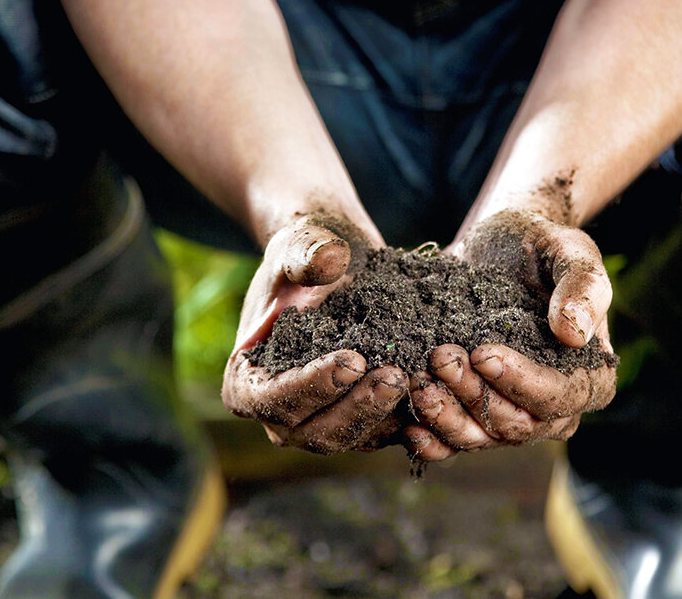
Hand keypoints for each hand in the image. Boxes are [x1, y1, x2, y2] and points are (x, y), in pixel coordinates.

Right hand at [222, 214, 408, 453]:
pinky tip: (435, 390)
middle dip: (358, 408)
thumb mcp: (301, 243)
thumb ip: (307, 252)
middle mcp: (280, 416)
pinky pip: (383, 433)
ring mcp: (320, 424)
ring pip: (354, 439)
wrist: (339, 262)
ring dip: (388, 416)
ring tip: (420, 380)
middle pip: (316, 431)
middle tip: (395, 376)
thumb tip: (330, 260)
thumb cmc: (307, 253)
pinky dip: (408, 417)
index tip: (352, 360)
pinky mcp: (359, 421)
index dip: (312, 386)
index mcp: (246, 383)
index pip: (274, 398)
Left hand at [404, 210, 616, 460]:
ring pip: (481, 437)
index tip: (482, 352)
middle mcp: (554, 409)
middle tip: (440, 356)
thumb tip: (574, 335)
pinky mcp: (474, 414)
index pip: (559, 397)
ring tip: (418, 380)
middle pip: (516, 424)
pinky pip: (454, 442)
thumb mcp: (569, 250)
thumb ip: (584, 286)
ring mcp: (512, 416)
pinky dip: (432, 439)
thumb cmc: (541, 246)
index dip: (521, 382)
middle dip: (475, 394)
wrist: (497, 244)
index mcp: (590, 378)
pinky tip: (409, 424)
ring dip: (446, 416)